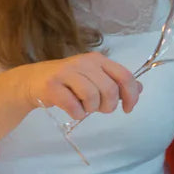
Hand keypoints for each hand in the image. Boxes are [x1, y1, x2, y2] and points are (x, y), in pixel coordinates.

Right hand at [15, 52, 141, 120]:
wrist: (33, 81)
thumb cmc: (68, 81)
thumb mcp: (94, 78)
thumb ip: (116, 82)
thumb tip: (140, 88)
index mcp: (98, 60)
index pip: (124, 76)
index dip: (131, 95)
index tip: (128, 108)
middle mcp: (84, 62)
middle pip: (109, 90)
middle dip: (108, 106)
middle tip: (100, 109)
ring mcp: (67, 72)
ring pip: (92, 97)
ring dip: (91, 109)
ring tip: (84, 107)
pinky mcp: (52, 85)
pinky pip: (74, 106)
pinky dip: (77, 113)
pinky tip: (73, 110)